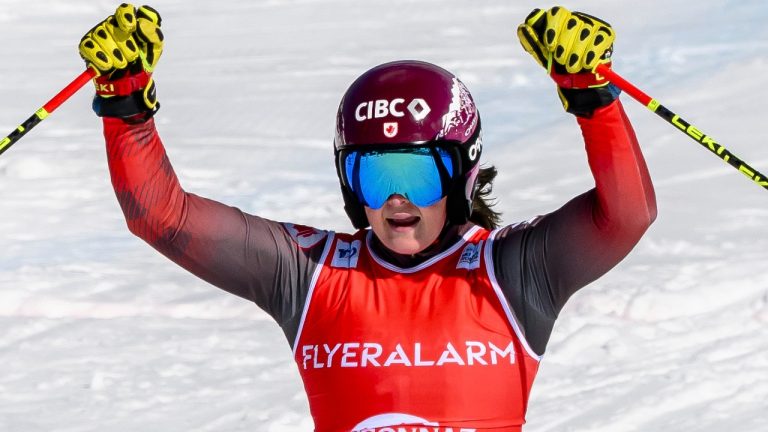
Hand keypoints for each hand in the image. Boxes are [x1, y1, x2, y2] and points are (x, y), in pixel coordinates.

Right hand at [79, 4, 162, 119]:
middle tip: (132, 57)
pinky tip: (107, 65)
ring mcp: (98, 35)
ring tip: (122, 64)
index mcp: (129, 22)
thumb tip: (140, 24)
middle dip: (125, 44)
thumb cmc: (144, 62)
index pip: (125, 9)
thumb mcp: (155, 49)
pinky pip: (88, 46)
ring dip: (114, 53)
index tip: (131, 28)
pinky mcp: (87, 47)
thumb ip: (153, 34)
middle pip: (113, 25)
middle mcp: (112, 25)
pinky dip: (99, 57)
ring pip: (101, 35)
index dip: (126, 16)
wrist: (132, 84)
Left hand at [517, 6, 619, 116]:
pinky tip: (587, 64)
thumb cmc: (559, 66)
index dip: (552, 29)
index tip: (550, 46)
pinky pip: (599, 40)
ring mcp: (592, 25)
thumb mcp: (543, 55)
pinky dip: (591, 54)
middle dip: (564, 45)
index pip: (557, 13)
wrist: (578, 84)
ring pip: (585, 32)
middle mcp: (577, 19)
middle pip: (571, 23)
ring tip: (572, 67)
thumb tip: (522, 27)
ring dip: (576, 53)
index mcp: (560, 22)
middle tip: (561, 60)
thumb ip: (532, 41)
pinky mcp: (606, 34)